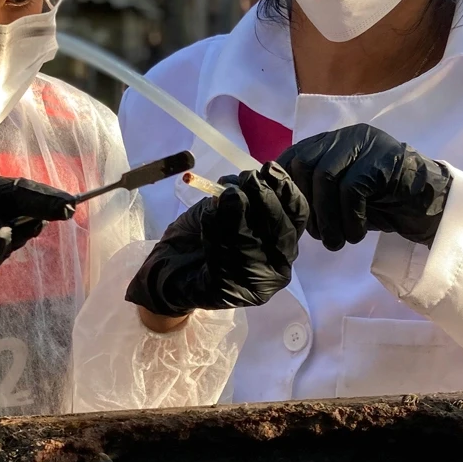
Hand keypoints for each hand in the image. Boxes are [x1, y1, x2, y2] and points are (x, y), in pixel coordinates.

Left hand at [125, 162, 307, 318]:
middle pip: (282, 230)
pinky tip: (208, 218)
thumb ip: (241, 195)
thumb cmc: (198, 237)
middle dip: (263, 199)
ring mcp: (258, 285)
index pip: (297, 216)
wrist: (166, 270)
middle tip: (242, 181)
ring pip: (256, 243)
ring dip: (236, 214)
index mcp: (281, 243)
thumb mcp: (223, 207)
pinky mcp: (232, 292)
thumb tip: (249, 181)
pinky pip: (228, 259)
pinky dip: (217, 233)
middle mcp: (277, 267)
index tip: (269, 169)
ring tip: (219, 199)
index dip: (286, 191)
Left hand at [278, 124, 450, 250]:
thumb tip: (283, 208)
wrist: (430, 208)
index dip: (285, 189)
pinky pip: (352, 188)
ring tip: (336, 241)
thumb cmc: (382, 205)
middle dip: (306, 206)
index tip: (291, 219)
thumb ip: (315, 194)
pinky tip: (356, 235)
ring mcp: (366, 144)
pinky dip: (349, 218)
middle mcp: (346, 136)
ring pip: (326, 177)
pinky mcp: (384, 159)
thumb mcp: (340, 198)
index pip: (292, 157)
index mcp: (331, 142)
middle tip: (318, 236)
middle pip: (304, 165)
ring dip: (326, 217)